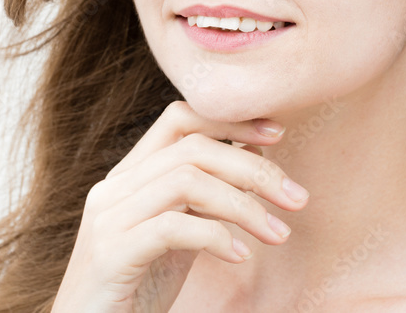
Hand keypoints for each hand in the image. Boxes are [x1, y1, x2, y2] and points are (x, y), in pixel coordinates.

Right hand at [51, 100, 309, 312]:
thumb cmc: (139, 285)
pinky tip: (241, 256)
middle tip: (297, 198)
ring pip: (186, 182)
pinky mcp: (111, 254)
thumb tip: (253, 155)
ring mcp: (108, 218)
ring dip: (243, 205)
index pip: (180, 119)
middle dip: (253, 167)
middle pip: (193, 149)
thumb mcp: (179, 233)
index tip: (279, 134)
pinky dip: (215, 236)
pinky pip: (171, 228)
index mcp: (130, 175)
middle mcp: (114, 187)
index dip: (231, 121)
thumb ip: (204, 196)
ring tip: (278, 233)